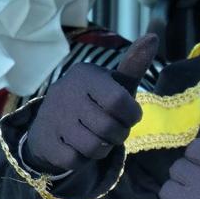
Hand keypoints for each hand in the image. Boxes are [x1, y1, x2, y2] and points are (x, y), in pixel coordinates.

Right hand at [23, 33, 157, 174]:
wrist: (51, 121)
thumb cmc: (93, 100)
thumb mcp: (114, 82)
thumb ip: (134, 64)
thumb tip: (153, 37)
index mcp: (86, 75)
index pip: (120, 102)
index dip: (131, 115)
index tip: (129, 115)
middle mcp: (67, 93)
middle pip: (110, 129)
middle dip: (119, 135)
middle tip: (113, 130)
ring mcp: (54, 117)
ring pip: (94, 148)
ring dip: (102, 149)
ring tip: (98, 138)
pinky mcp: (46, 142)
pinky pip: (76, 161)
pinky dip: (83, 160)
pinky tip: (78, 147)